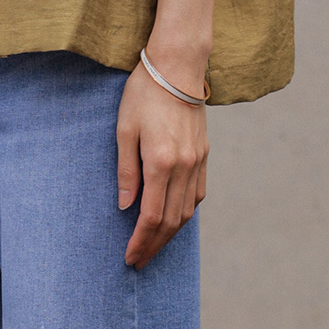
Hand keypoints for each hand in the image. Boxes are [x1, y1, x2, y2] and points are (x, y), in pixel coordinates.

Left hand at [116, 60, 207, 269]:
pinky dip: (185, 214)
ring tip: (153, 247)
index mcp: (161, 162)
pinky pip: (198, 195)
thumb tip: (125, 207)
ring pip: (187, 211)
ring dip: (170, 235)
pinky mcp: (204, 155)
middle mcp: (184, 166)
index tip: (129, 257)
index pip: (152, 216)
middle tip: (139, 262)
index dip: (140, 241)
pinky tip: (173, 222)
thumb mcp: (124, 131)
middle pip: (172, 221)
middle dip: (154, 246)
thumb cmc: (144, 94)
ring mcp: (198, 162)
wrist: (178, 66)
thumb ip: (126, 172)